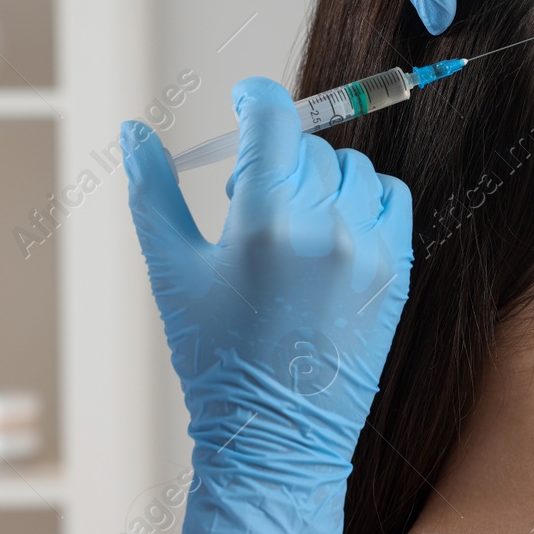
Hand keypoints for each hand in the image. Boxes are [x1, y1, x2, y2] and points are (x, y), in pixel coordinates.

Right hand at [120, 77, 412, 533]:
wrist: (276, 436)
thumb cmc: (215, 359)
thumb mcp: (172, 272)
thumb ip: (152, 193)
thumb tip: (133, 132)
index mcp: (265, 223)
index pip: (273, 120)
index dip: (257, 97)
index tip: (247, 98)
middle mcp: (326, 228)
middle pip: (308, 147)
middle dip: (276, 161)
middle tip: (250, 201)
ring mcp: (370, 250)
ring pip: (353, 168)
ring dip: (321, 178)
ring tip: (292, 221)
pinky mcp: (399, 272)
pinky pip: (391, 198)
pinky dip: (365, 199)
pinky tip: (334, 229)